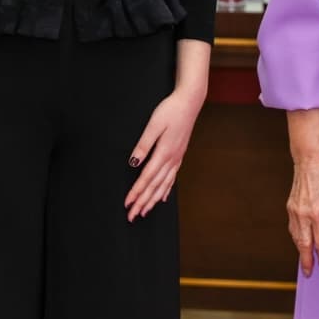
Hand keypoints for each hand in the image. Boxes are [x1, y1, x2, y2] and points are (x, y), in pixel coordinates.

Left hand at [124, 87, 204, 221]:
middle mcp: (172, 159)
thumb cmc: (171, 110)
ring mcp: (177, 158)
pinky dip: (166, 189)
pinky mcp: (179, 155)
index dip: (136, 192)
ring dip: (154, 200)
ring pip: (164, 185)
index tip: (127, 204)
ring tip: (145, 211)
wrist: (190, 102)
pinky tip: (163, 197)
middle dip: (143, 202)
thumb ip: (144, 144)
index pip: (147, 177)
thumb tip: (133, 163)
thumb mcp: (154, 124)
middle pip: (155, 186)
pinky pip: (172, 177)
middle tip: (132, 216)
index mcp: (164, 152)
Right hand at [286, 152, 318, 275]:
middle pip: (305, 245)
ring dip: (301, 251)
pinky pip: (293, 228)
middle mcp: (304, 215)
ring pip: (297, 238)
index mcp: (318, 213)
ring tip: (305, 262)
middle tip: (309, 274)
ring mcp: (295, 211)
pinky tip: (300, 242)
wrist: (308, 158)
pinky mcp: (290, 207)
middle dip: (307, 261)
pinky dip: (297, 238)